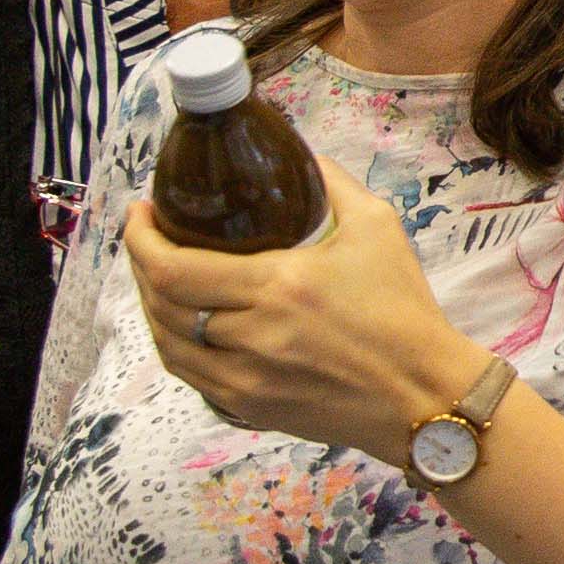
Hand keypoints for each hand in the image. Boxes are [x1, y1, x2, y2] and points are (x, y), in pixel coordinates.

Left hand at [128, 170, 468, 469]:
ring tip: (158, 279)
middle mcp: (252, 336)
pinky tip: (183, 324)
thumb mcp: (379, 228)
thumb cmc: (404, 310)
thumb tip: (300, 155)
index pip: (174, 267)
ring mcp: (245, 379)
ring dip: (150, 307)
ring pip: (166, 344)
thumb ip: (333, 184)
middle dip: (138, 265)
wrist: (425, 394)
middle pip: (160, 304)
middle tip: (147, 237)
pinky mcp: (250, 407)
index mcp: (278, 286)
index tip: (140, 213)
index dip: (139, 240)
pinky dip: (175, 344)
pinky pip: (190, 375)